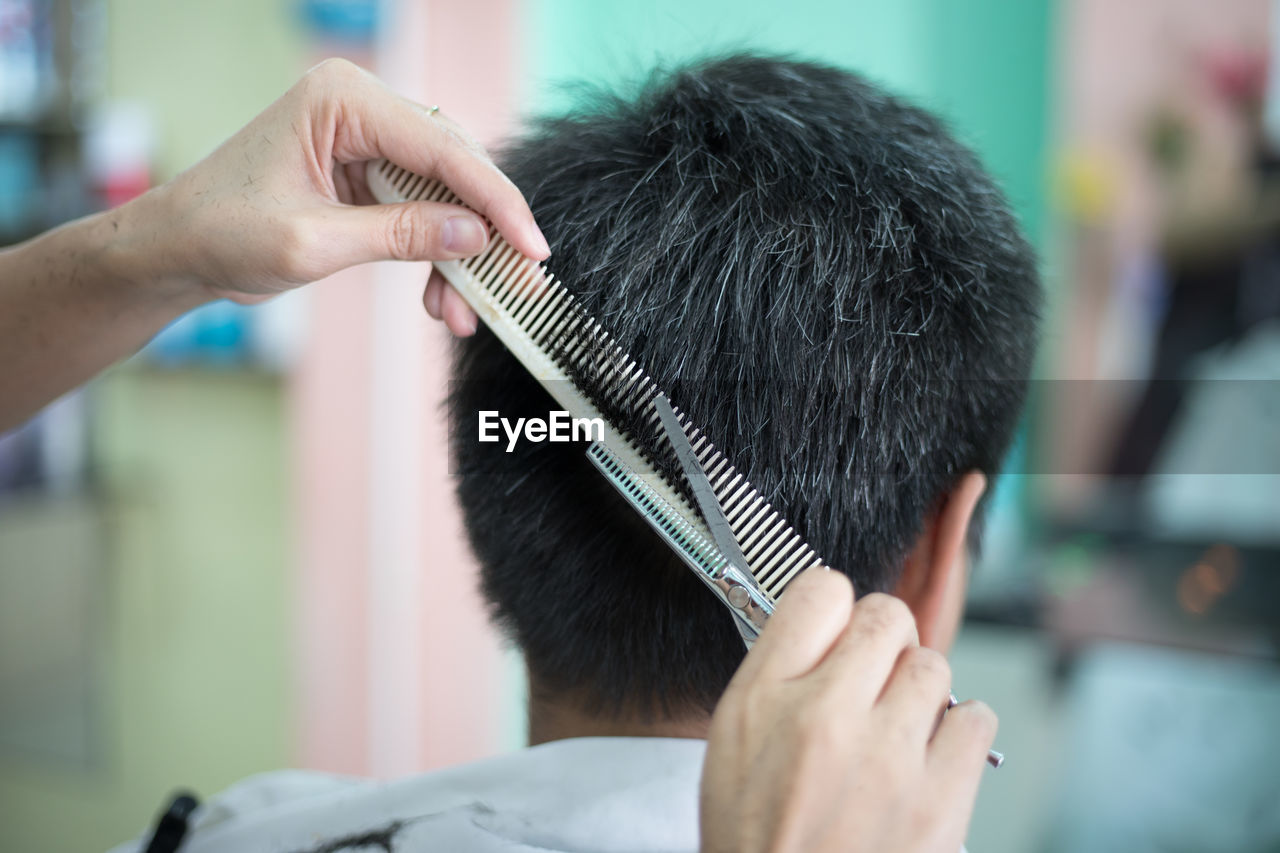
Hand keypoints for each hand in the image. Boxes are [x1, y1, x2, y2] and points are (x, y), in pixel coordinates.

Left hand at [146, 58, 547, 333]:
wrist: (177, 249)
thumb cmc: (222, 231)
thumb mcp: (315, 243)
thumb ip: (400, 235)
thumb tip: (476, 237)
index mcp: (343, 101)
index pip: (443, 148)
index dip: (495, 202)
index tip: (531, 249)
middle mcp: (361, 109)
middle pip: (454, 167)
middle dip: (484, 232)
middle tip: (516, 284)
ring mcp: (365, 141)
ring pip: (445, 195)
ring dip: (460, 254)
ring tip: (465, 310)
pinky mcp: (366, 174)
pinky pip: (421, 211)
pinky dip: (435, 255)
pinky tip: (441, 298)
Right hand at [700, 569, 996, 852]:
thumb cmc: (760, 843)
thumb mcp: (731, 749)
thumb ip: (774, 677)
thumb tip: (824, 621)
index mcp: (762, 701)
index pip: (819, 591)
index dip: (834, 609)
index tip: (838, 631)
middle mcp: (823, 719)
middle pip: (886, 617)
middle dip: (883, 642)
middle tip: (872, 681)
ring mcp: (888, 760)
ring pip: (934, 664)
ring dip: (920, 688)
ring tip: (899, 728)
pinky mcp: (941, 804)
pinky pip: (977, 719)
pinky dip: (961, 730)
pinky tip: (931, 757)